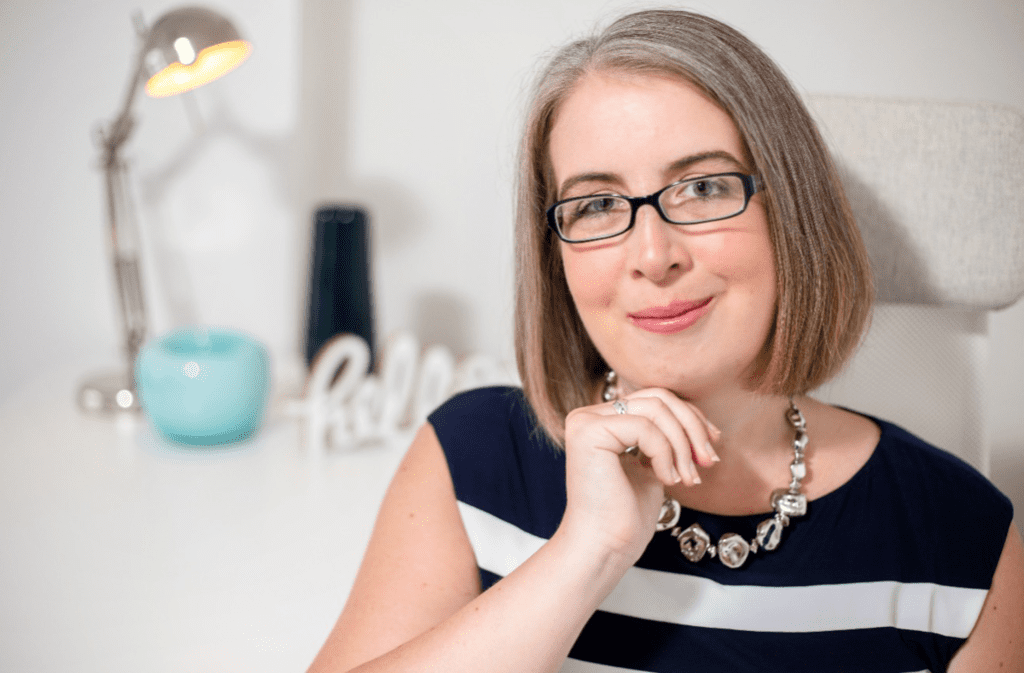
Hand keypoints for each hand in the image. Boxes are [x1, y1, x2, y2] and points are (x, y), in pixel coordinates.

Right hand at [558, 388, 719, 563]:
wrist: (604, 547)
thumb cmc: (627, 516)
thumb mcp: (652, 465)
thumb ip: (661, 438)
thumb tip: (697, 418)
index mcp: (602, 420)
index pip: (655, 399)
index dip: (690, 418)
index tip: (712, 447)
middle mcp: (589, 415)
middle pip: (658, 397)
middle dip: (692, 427)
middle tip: (708, 461)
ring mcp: (586, 422)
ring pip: (655, 409)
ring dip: (683, 444)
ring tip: (689, 477)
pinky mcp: (589, 433)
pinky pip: (646, 429)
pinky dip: (666, 454)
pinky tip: (668, 480)